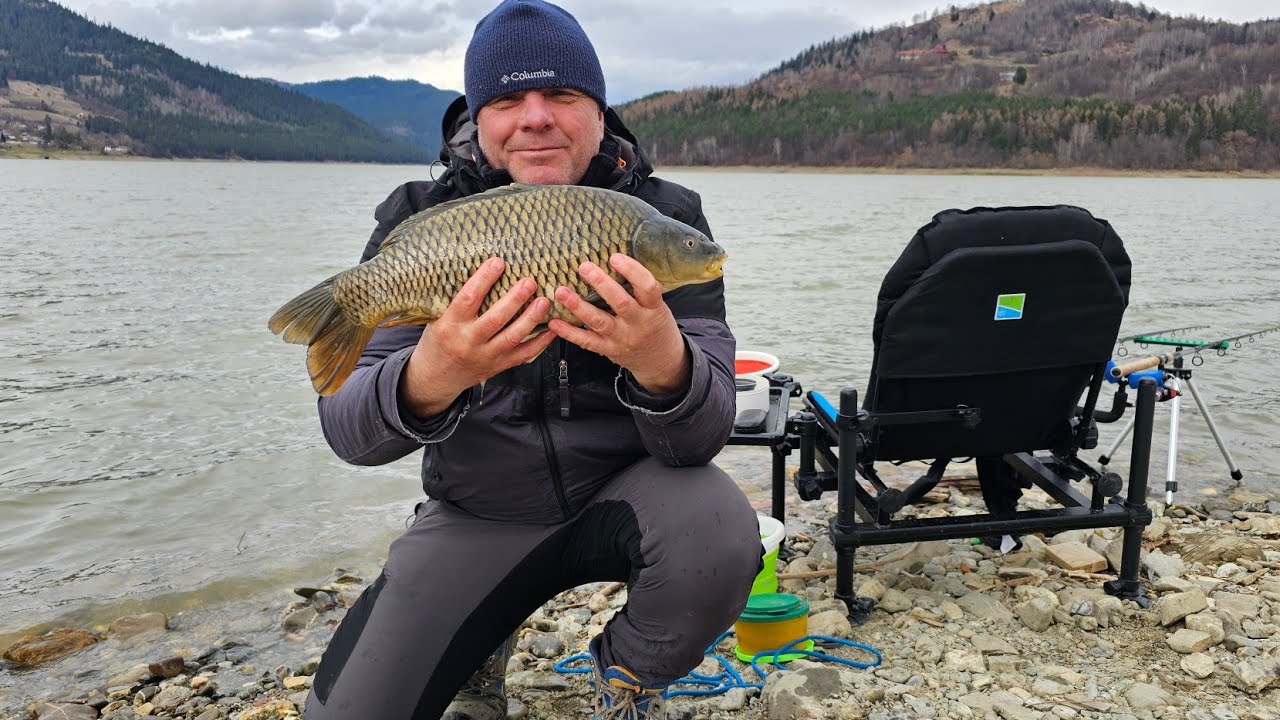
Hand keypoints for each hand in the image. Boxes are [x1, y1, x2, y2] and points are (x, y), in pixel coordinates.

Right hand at [400, 257, 553, 416]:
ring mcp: (485, 356)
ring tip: (544, 301)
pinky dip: (540, 342)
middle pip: (495, 319)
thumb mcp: (438, 318)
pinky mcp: (498, 366)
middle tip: (529, 282)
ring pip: (512, 337)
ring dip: (531, 318)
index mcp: (449, 325)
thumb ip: (458, 301)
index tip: (498, 262)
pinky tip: (551, 328)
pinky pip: (523, 355)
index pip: (468, 299)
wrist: (436, 377)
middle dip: (515, 299)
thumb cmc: (438, 340)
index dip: (484, 279)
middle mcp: (468, 342)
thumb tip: (482, 271)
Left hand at [548, 254, 689, 395]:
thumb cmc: (655, 325)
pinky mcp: (609, 350)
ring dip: (578, 306)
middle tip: (584, 267)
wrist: (660, 360)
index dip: (632, 271)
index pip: (647, 287)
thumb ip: (638, 290)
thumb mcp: (657, 306)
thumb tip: (612, 260)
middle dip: (601, 284)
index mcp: (654, 308)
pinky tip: (555, 322)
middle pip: (620, 303)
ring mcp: (622, 338)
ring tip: (562, 291)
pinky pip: (587, 341)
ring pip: (599, 321)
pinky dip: (569, 332)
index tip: (615, 257)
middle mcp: (638, 324)